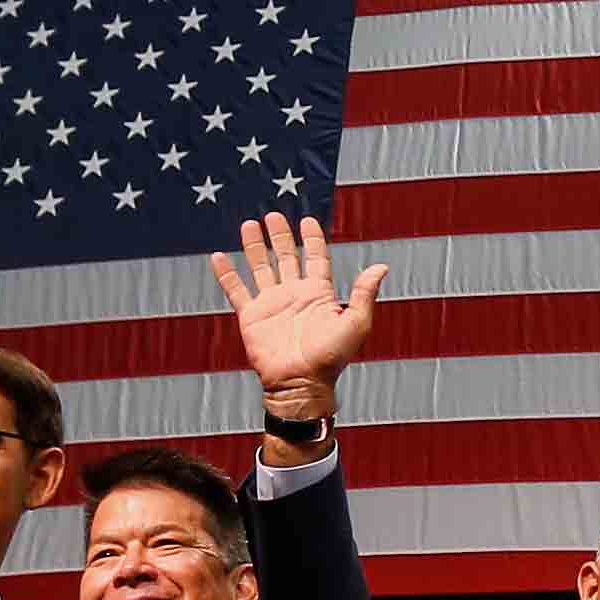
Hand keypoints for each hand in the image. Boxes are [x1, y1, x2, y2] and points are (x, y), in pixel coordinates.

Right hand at [210, 211, 385, 441]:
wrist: (300, 383)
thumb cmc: (331, 359)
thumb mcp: (356, 323)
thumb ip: (365, 293)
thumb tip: (382, 266)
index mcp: (319, 294)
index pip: (315, 258)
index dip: (312, 238)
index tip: (307, 220)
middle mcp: (294, 294)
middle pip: (286, 256)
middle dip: (280, 235)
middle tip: (273, 216)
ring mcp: (271, 304)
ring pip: (261, 267)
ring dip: (255, 246)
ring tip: (249, 224)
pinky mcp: (251, 316)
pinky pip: (236, 290)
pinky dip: (226, 273)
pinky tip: (218, 256)